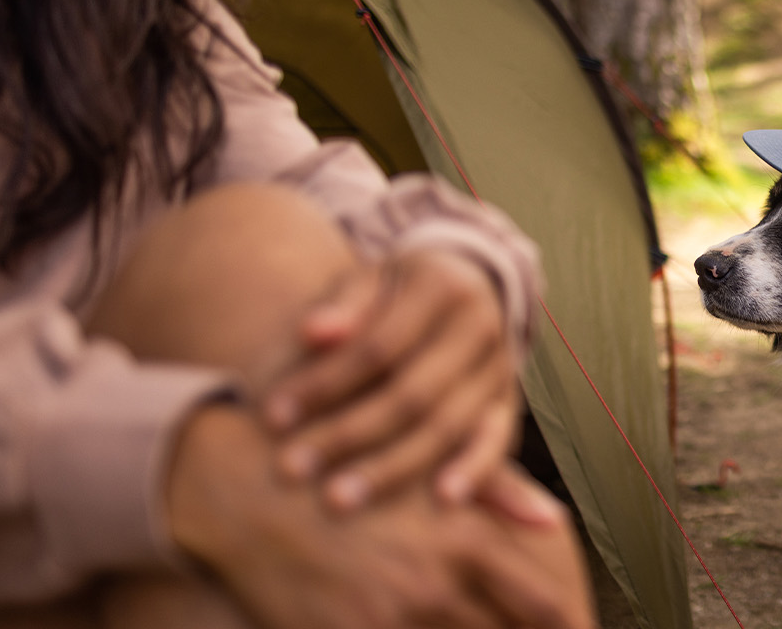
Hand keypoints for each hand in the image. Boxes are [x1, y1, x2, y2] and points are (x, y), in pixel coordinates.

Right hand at [168, 406, 593, 628]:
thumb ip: (495, 494)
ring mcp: (385, 619)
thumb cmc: (345, 468)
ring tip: (456, 625)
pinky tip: (407, 628)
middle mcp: (433, 587)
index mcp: (466, 544)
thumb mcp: (421, 471)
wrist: (246, 488)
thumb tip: (554, 519)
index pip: (543, 606)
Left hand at [263, 247, 517, 509]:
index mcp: (442, 286)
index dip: (325, 383)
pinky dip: (474, 470)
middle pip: (412, 393)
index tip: (272, 415)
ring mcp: (500, 366)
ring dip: (392, 467)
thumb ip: (343, 305)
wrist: (466, 288)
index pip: (377, 346)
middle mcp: (481, 326)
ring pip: (447, 425)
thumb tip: (313, 334)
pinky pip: (496, 440)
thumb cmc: (397, 292)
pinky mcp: (508, 401)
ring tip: (338, 499)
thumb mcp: (369, 281)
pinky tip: (441, 501)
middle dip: (349, 435)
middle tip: (293, 469)